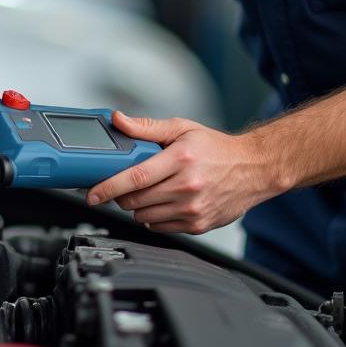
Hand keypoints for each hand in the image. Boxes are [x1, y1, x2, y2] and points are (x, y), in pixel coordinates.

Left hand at [86, 112, 276, 234]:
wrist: (253, 169)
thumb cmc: (216, 148)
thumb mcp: (181, 128)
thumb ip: (147, 127)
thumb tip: (118, 120)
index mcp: (180, 160)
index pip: (135, 177)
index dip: (108, 187)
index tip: (92, 193)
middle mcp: (187, 187)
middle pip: (136, 200)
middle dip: (120, 195)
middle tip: (121, 185)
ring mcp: (193, 209)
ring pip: (145, 216)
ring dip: (136, 206)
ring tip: (146, 190)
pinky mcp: (198, 225)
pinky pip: (160, 227)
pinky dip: (152, 217)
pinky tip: (161, 202)